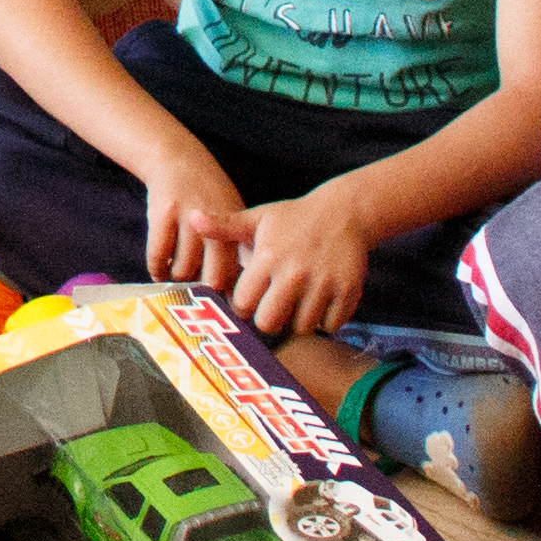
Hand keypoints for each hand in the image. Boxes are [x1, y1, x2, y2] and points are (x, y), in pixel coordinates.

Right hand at [137, 148, 252, 290]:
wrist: (178, 159)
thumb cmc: (208, 192)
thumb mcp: (233, 213)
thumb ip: (239, 245)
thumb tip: (246, 286)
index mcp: (236, 228)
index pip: (238, 273)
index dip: (231, 293)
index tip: (222, 301)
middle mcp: (216, 225)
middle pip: (214, 277)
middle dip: (206, 292)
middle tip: (199, 296)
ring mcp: (188, 219)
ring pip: (184, 269)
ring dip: (179, 279)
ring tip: (177, 279)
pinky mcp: (163, 214)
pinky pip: (158, 254)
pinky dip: (157, 269)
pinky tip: (159, 271)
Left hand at [224, 177, 377, 335]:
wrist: (343, 212)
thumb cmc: (293, 218)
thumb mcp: (258, 218)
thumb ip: (224, 225)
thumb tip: (193, 219)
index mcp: (268, 257)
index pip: (243, 304)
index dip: (245, 304)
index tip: (252, 297)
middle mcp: (294, 273)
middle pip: (269, 323)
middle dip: (269, 319)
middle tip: (275, 306)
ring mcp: (323, 284)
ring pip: (302, 328)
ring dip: (298, 321)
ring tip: (298, 302)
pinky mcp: (347, 292)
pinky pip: (330, 326)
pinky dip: (326, 321)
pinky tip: (320, 303)